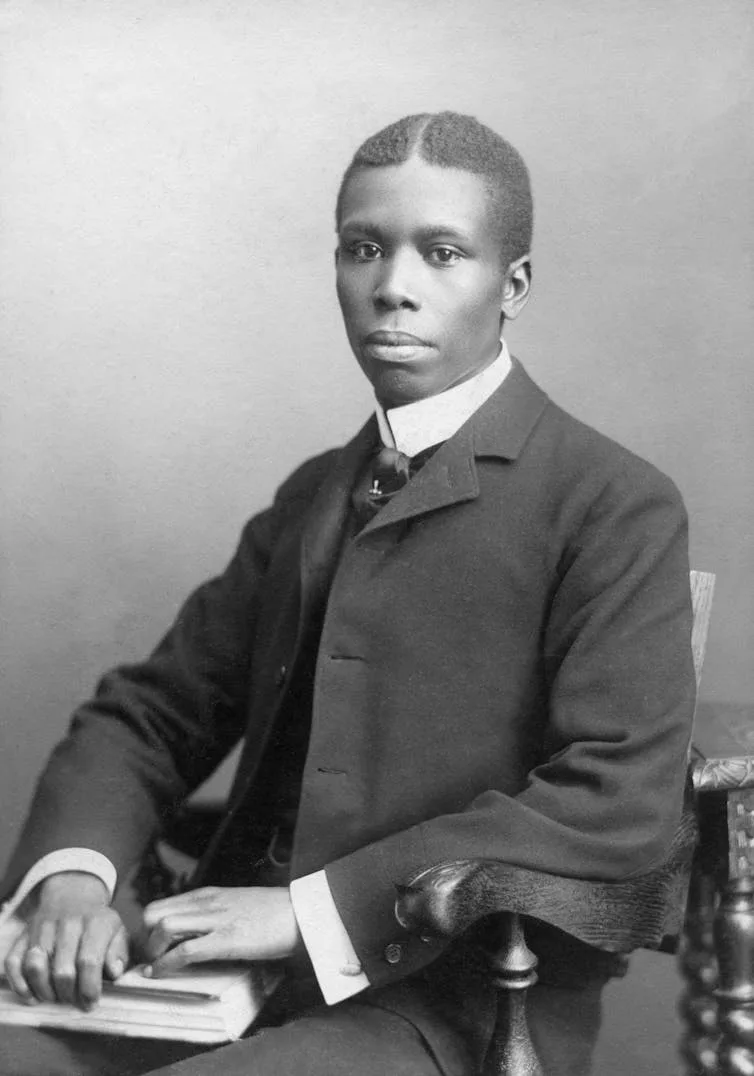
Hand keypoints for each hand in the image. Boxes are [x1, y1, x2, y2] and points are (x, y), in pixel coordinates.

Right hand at [4, 871, 128, 1009]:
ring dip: (44, 991)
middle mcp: (68, 923)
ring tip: (55, 998)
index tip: (91, 1003)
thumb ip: (119, 953)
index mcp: (96, 922)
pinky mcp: (24, 934)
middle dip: (68, 995)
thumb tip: (115, 972)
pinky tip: (32, 995)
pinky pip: (13, 962)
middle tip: (73, 1002)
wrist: (72, 896)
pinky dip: (20, 984)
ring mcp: (42, 928)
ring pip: (36, 967)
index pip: (89, 962)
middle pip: (62, 971)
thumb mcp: (117, 931)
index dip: (89, 989)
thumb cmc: (97, 923)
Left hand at [141, 886, 300, 975]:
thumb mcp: (236, 904)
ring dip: (153, 951)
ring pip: (164, 927)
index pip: (161, 905)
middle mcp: (207, 902)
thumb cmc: (273, 913)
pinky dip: (167, 964)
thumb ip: (214, 913)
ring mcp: (216, 919)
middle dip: (144, 939)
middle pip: (154, 913)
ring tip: (155, 967)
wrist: (302, 913)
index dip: (147, 930)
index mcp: (208, 895)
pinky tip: (161, 974)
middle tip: (149, 959)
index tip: (148, 949)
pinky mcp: (227, 939)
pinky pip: (185, 950)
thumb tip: (193, 933)